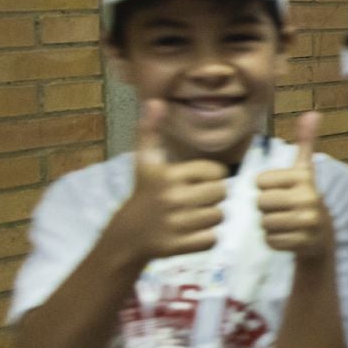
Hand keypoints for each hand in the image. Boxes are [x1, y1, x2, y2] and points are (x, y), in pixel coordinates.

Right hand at [106, 100, 227, 263]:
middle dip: (212, 198)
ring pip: (218, 217)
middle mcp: (171, 199)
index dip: (210, 177)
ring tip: (192, 216)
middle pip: (221, 194)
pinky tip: (190, 233)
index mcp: (167, 176)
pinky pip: (212, 238)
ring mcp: (175, 224)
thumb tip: (155, 101)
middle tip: (195, 201)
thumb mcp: (146, 162)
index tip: (194, 181)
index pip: (216, 172)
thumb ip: (152, 132)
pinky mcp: (179, 246)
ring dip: (210, 218)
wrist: (127, 235)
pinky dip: (206, 237)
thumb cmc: (144, 193)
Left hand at [258, 111, 334, 256]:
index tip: (281, 190)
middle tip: (281, 208)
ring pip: (264, 222)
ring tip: (284, 222)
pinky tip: (286, 236)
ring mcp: (306, 223)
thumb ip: (305, 142)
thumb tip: (312, 112)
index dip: (266, 187)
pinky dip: (273, 240)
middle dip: (266, 207)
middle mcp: (308, 199)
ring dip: (269, 224)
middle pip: (261, 202)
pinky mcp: (301, 243)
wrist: (323, 236)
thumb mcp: (305, 171)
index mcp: (304, 178)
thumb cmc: (306, 198)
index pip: (260, 181)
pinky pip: (270, 240)